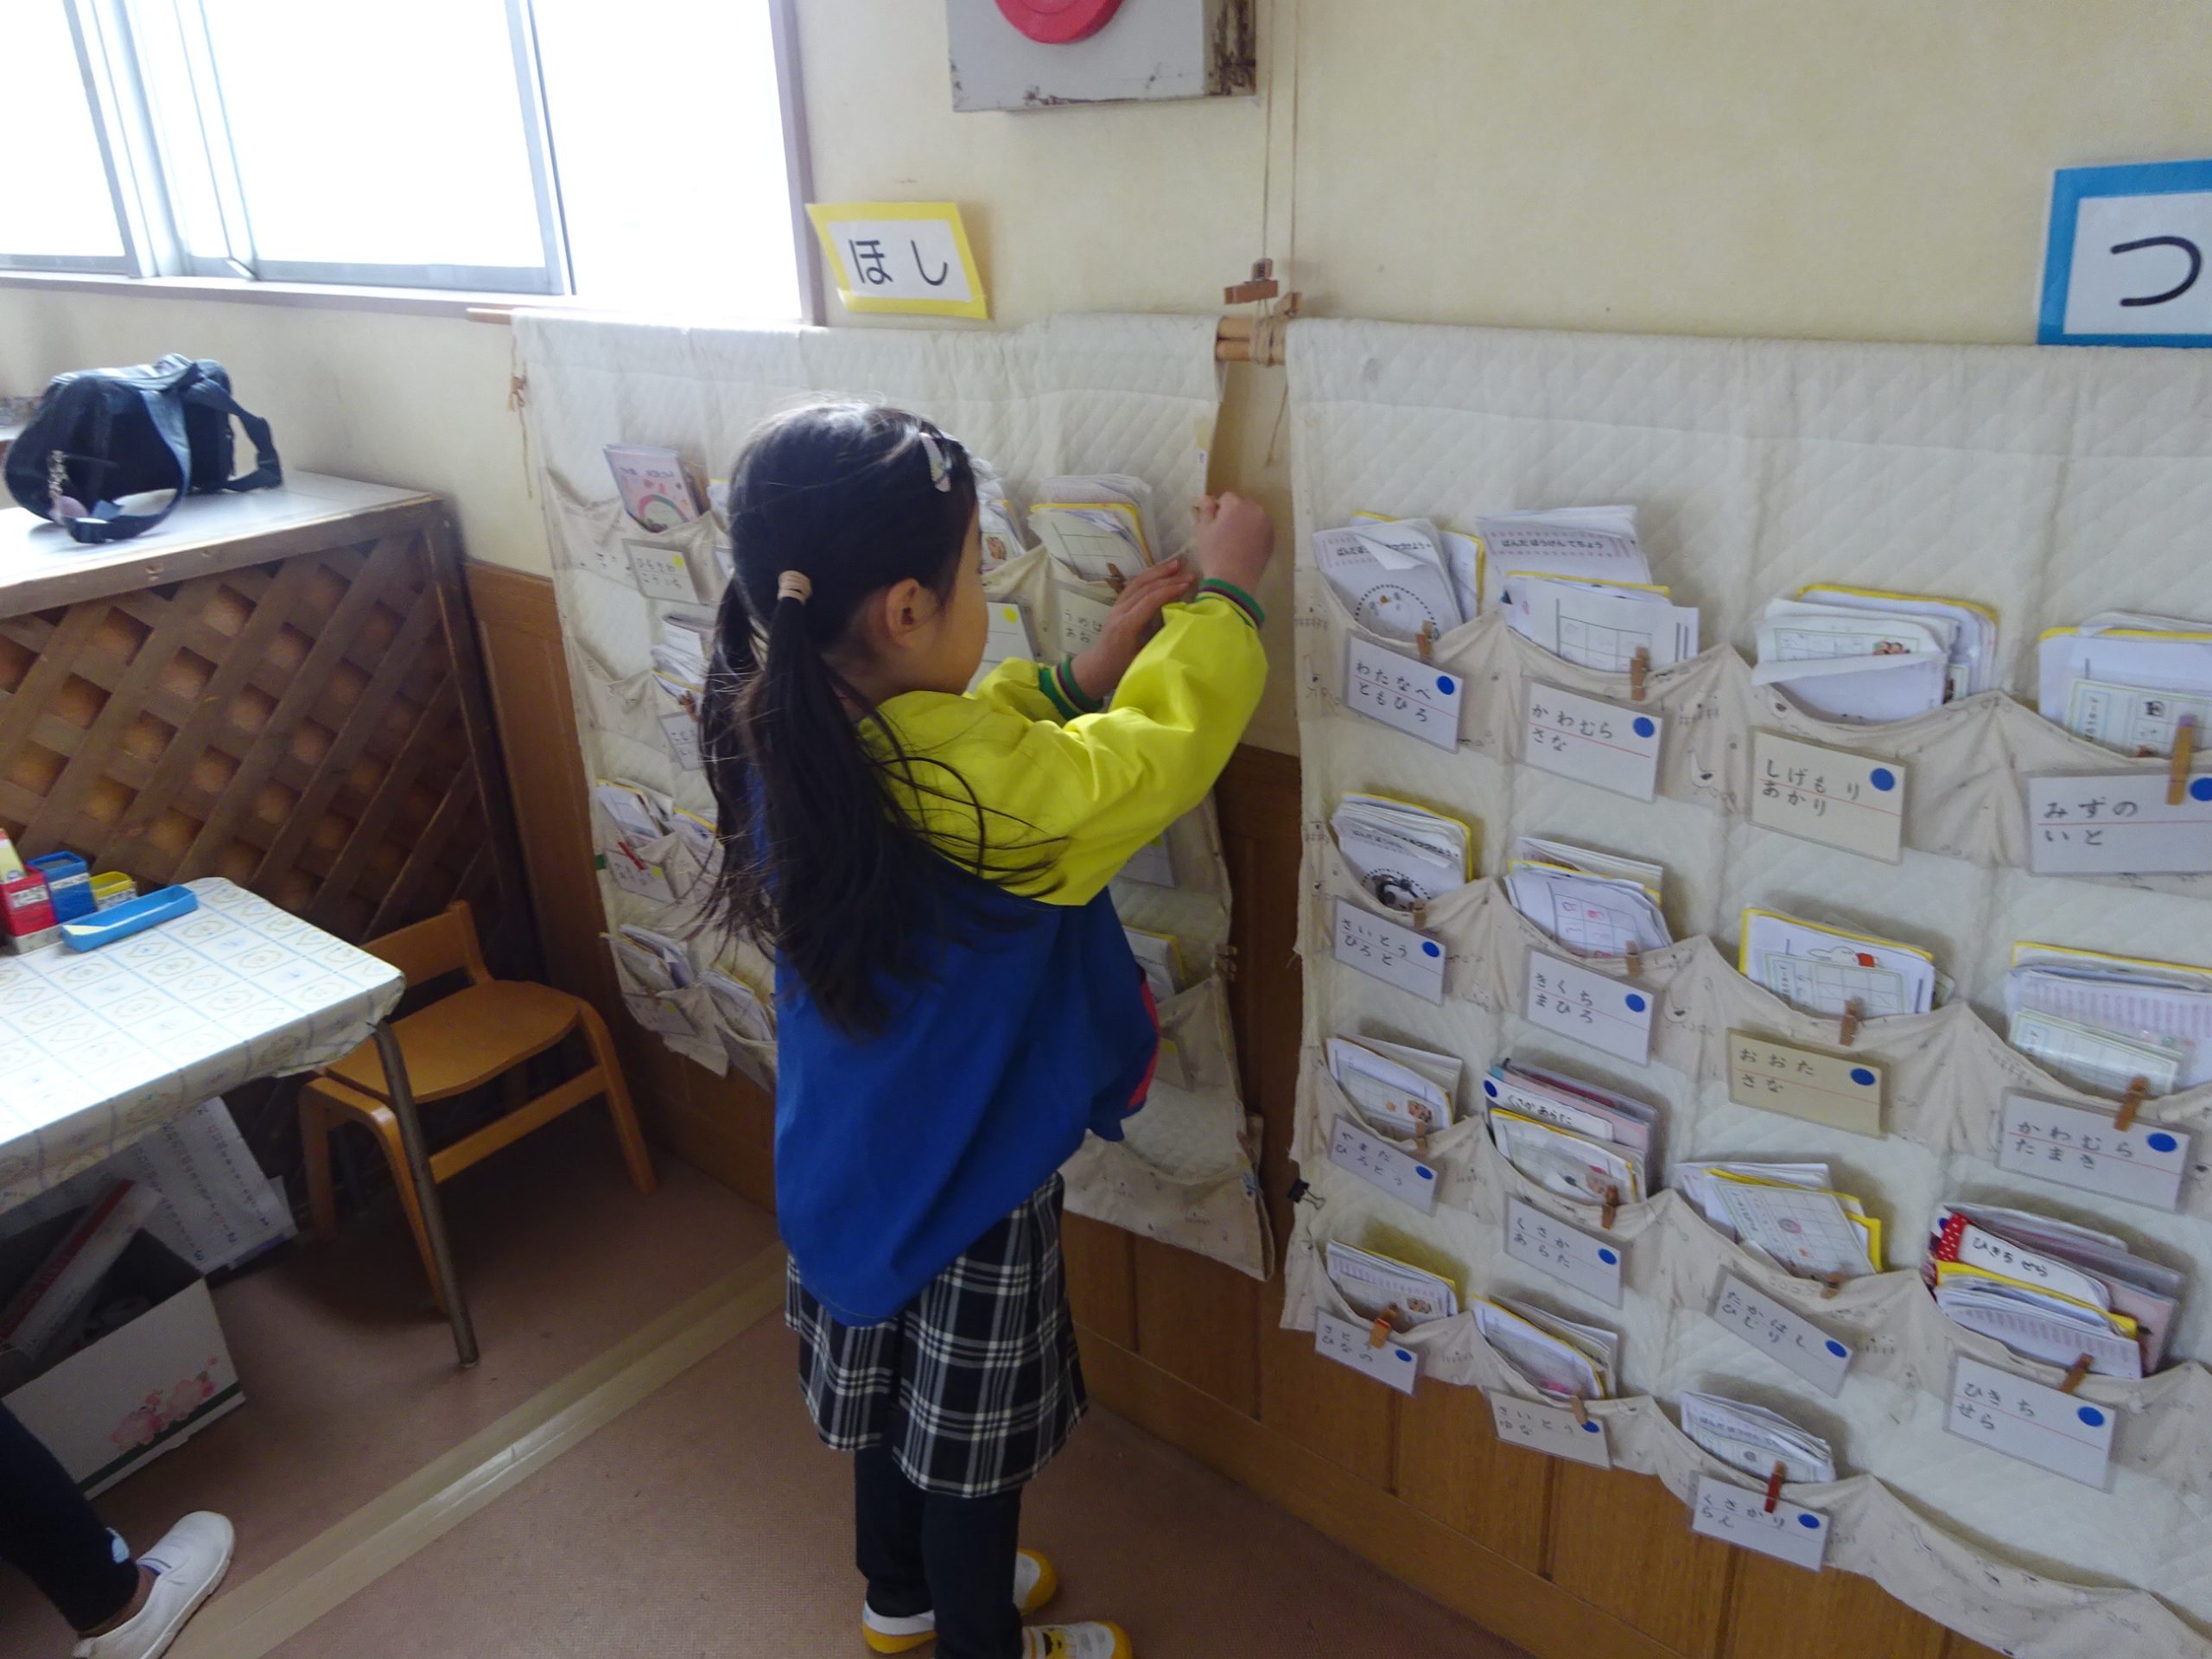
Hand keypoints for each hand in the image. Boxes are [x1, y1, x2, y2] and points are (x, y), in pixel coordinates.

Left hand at [1069, 557, 1197, 701]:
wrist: (1097, 666)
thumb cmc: (1121, 668)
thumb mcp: (1143, 658)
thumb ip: (1158, 640)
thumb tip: (1179, 623)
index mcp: (1126, 625)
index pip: (1149, 601)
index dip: (1169, 590)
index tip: (1187, 585)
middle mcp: (1120, 611)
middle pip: (1144, 587)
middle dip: (1167, 577)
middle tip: (1187, 572)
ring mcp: (1117, 606)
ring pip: (1138, 582)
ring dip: (1158, 571)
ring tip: (1176, 563)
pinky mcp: (1118, 605)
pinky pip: (1134, 586)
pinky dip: (1149, 576)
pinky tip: (1161, 572)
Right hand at [1193, 492, 1272, 591]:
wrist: (1234, 581)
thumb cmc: (1214, 554)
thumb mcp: (1203, 530)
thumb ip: (1206, 510)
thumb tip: (1207, 497)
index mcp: (1236, 504)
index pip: (1226, 497)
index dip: (1219, 510)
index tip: (1215, 525)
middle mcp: (1254, 509)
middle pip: (1243, 504)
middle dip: (1235, 513)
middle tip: (1225, 532)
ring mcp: (1266, 524)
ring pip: (1253, 515)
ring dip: (1246, 521)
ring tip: (1236, 540)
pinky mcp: (1272, 538)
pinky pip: (1261, 528)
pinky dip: (1255, 532)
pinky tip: (1246, 547)